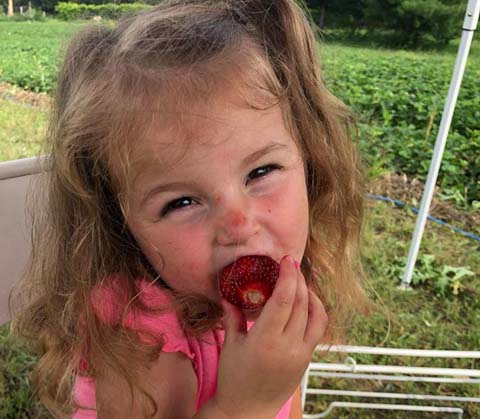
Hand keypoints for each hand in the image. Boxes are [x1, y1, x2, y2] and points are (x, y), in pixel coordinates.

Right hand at [212, 255, 327, 418]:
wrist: (248, 411)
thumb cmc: (234, 379)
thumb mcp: (230, 346)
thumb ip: (232, 316)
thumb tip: (228, 294)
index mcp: (265, 341)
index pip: (282, 300)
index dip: (287, 277)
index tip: (286, 259)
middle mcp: (287, 346)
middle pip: (300, 303)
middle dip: (297, 279)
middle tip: (291, 263)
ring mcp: (301, 354)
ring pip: (315, 315)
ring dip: (310, 293)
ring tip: (300, 280)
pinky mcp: (307, 360)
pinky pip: (318, 329)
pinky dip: (316, 311)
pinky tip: (307, 302)